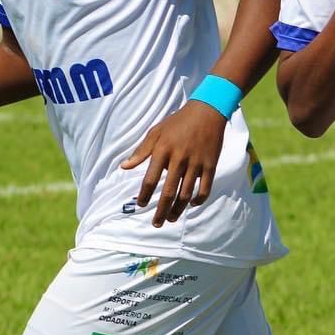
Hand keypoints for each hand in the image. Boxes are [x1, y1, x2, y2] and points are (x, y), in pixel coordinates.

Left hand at [121, 101, 226, 227]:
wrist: (207, 111)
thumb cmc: (178, 122)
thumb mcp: (156, 131)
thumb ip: (141, 151)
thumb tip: (124, 167)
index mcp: (163, 150)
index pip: (150, 179)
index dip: (144, 195)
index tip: (140, 205)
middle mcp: (179, 158)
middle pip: (168, 192)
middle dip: (161, 211)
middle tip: (156, 224)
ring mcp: (196, 163)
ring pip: (186, 193)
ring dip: (178, 209)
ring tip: (170, 218)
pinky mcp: (210, 164)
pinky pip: (205, 188)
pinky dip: (198, 200)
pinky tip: (191, 204)